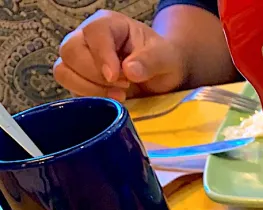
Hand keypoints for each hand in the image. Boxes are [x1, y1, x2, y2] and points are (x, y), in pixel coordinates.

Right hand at [54, 10, 186, 99]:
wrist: (160, 73)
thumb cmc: (161, 58)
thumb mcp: (165, 57)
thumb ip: (150, 61)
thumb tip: (129, 71)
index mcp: (109, 24)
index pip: (93, 32)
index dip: (102, 56)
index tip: (116, 77)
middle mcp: (87, 37)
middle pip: (70, 51)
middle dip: (95, 75)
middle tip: (124, 86)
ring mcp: (80, 57)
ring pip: (64, 71)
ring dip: (89, 88)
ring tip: (119, 95)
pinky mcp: (79, 78)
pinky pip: (70, 88)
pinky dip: (88, 97)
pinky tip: (111, 100)